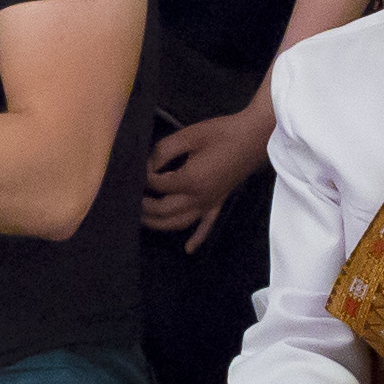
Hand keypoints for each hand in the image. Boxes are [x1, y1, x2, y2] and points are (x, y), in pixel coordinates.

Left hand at [141, 90, 271, 239]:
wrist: (254, 137)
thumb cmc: (222, 133)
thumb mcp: (190, 135)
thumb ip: (165, 150)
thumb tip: (149, 164)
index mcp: (190, 180)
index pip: (157, 184)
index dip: (144, 177)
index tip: (138, 168)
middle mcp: (198, 198)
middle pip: (163, 210)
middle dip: (144, 205)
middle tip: (130, 198)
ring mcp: (209, 204)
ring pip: (179, 223)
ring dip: (159, 224)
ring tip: (142, 219)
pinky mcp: (219, 203)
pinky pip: (207, 226)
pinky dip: (197, 240)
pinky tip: (188, 250)